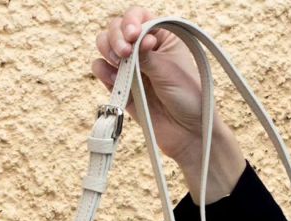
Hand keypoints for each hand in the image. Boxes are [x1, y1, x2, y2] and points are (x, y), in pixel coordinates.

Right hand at [91, 6, 245, 201]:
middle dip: (116, 37)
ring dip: (107, 51)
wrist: (188, 134)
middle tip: (124, 52)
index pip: (138, 17)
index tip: (134, 36)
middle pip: (117, 30)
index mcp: (162, 37)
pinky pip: (103, 73)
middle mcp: (144, 50)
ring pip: (106, 49)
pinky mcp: (122, 89)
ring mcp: (131, 69)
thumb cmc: (189, 99)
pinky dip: (102, 71)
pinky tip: (113, 77)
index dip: (131, 22)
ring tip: (118, 63)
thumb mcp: (169, 70)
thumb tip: (128, 42)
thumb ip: (145, 55)